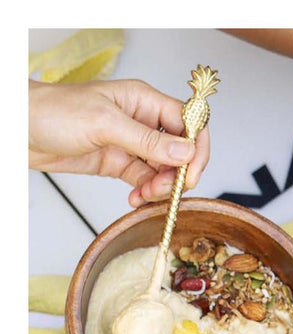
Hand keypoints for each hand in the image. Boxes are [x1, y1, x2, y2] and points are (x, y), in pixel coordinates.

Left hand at [29, 79, 209, 207]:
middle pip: (180, 151)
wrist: (21, 130)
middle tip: (164, 190)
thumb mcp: (105, 124)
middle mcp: (142, 121)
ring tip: (144, 196)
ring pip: (164, 170)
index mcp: (144, 100)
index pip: (188, 123)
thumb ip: (148, 140)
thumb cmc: (54, 112)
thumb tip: (185, 152)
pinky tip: (135, 199)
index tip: (191, 173)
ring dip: (160, 188)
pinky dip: (145, 193)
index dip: (196, 149)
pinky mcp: (119, 162)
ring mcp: (132, 143)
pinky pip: (145, 181)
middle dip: (177, 174)